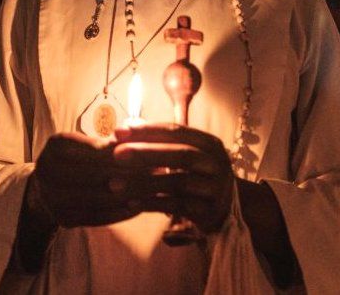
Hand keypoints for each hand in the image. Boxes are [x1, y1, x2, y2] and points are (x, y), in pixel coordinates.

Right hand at [28, 131, 141, 227]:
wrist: (50, 187)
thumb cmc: (82, 158)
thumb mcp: (91, 142)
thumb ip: (116, 139)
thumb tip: (141, 139)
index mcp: (56, 145)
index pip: (95, 149)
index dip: (124, 152)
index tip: (149, 153)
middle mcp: (47, 170)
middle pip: (96, 174)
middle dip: (129, 173)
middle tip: (157, 172)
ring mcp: (52, 197)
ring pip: (97, 197)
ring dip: (128, 195)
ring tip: (152, 190)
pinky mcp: (62, 218)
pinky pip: (95, 217)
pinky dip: (119, 212)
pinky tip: (139, 207)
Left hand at [114, 123, 234, 233]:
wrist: (224, 209)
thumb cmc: (196, 176)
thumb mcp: (186, 155)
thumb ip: (159, 141)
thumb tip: (124, 127)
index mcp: (210, 144)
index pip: (177, 131)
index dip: (147, 130)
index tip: (119, 132)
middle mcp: (217, 163)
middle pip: (181, 154)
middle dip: (146, 153)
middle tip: (116, 154)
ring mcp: (215, 188)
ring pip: (178, 183)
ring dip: (144, 183)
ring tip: (115, 184)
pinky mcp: (208, 211)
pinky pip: (178, 206)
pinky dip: (153, 204)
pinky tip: (131, 203)